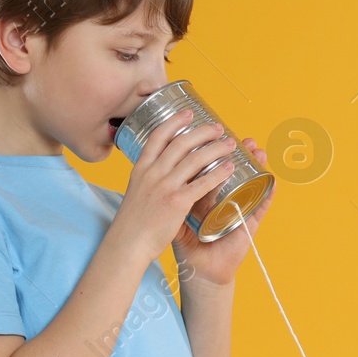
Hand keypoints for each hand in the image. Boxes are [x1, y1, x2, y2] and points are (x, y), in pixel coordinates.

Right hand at [112, 109, 244, 264]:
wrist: (127, 244)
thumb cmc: (133, 223)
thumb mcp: (136, 192)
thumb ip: (148, 180)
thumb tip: (158, 171)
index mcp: (141, 169)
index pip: (158, 137)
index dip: (175, 122)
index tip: (188, 113)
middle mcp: (152, 173)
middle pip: (181, 143)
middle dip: (202, 132)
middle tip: (218, 127)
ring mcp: (164, 186)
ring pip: (195, 159)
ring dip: (216, 148)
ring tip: (230, 144)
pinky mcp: (176, 202)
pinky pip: (202, 183)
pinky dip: (218, 174)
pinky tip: (230, 168)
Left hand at [171, 135, 275, 287]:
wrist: (200, 272)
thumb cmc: (188, 246)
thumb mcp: (174, 218)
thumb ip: (167, 200)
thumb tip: (154, 177)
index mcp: (206, 195)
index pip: (211, 168)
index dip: (213, 150)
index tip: (211, 134)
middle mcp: (224, 199)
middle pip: (233, 170)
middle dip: (236, 152)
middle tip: (236, 136)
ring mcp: (238, 209)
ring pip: (250, 182)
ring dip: (256, 165)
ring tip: (257, 150)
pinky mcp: (248, 224)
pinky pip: (260, 206)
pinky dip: (268, 193)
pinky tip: (273, 180)